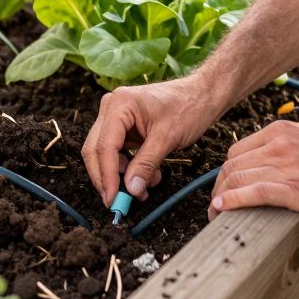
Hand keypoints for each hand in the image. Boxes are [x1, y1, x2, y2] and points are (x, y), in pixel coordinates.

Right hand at [82, 75, 225, 205]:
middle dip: (108, 178)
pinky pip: (119, 152)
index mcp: (119, 105)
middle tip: (118, 202)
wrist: (202, 96)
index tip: (112, 199)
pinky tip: (149, 176)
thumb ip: (146, 164)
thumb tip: (131, 189)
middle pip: (96, 150)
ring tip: (145, 188)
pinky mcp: (125, 127)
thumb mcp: (167, 138)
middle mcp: (112, 108)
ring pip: (106, 154)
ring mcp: (117, 117)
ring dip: (122, 175)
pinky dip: (130, 168)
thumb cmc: (188, 107)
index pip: (104, 146)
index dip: (106, 176)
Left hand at [208, 120, 298, 220]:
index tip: (225, 187)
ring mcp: (287, 166)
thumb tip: (274, 153)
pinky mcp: (297, 190)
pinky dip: (232, 201)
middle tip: (216, 205)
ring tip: (216, 215)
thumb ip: (291, 142)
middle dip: (219, 187)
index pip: (237, 151)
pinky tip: (222, 209)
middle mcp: (280, 145)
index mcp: (282, 131)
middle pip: (232, 165)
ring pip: (238, 179)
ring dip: (220, 198)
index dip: (227, 172)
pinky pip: (253, 193)